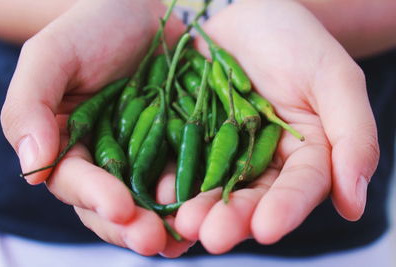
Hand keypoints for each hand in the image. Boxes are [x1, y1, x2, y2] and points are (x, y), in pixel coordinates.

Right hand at [1, 0, 190, 256]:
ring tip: (182, 240)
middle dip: (132, 226)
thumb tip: (31, 164)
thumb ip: (31, 106)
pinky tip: (206, 213)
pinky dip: (195, 199)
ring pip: (151, 202)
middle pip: (114, 205)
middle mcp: (107, 160)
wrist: (146, 13)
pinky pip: (188, 179)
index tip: (118, 209)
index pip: (76, 182)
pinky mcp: (180, 149)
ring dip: (166, 224)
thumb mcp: (54, 56)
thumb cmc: (95, 28)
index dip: (95, 198)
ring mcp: (146, 158)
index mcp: (70, 144)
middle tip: (154, 241)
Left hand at [174, 0, 378, 253]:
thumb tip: (354, 204)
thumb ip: (353, 136)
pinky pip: (179, 161)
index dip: (285, 209)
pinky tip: (158, 195)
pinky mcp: (189, 136)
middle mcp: (262, 159)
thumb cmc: (292, 38)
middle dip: (234, 217)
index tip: (267, 229)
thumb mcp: (333, 77)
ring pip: (213, 186)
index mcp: (303, 152)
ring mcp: (222, 150)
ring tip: (182, 225)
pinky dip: (170, 180)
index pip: (299, 187)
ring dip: (198, 209)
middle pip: (251, 195)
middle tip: (214, 237)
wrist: (242, 10)